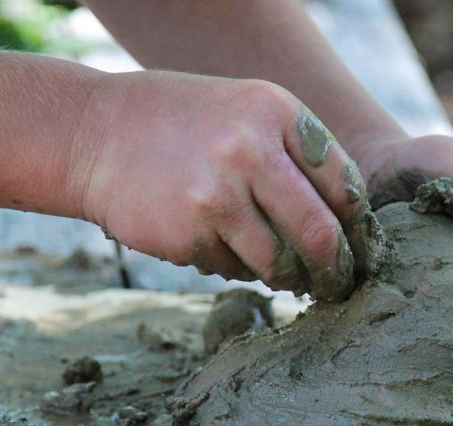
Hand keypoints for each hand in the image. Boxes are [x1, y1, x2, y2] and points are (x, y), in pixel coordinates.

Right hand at [67, 72, 377, 300]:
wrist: (94, 134)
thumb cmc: (184, 125)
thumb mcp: (247, 113)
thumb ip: (297, 155)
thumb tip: (346, 225)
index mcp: (276, 112)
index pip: (344, 185)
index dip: (357, 227)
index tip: (358, 249)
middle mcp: (249, 150)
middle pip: (319, 234)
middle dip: (335, 270)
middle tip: (338, 285)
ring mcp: (215, 195)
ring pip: (277, 263)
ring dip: (288, 278)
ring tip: (286, 275)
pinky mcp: (186, 235)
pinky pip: (233, 269)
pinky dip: (236, 267)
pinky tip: (218, 244)